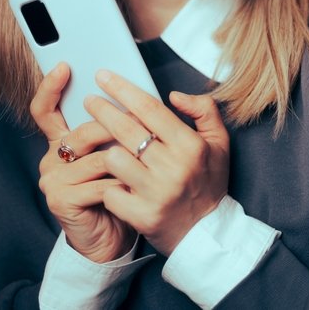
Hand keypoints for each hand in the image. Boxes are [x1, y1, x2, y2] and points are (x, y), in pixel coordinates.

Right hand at [31, 63, 136, 262]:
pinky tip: (136, 186)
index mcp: (64, 140)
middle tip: (142, 126)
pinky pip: (100, 183)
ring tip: (147, 162)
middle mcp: (52, 157)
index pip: (46, 109)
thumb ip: (123, 124)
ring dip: (127, 160)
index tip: (65, 66)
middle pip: (81, 130)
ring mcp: (53, 179)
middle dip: (116, 128)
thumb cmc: (121, 189)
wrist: (114, 236)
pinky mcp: (61, 199)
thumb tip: (142, 93)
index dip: (51, 87)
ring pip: (96, 156)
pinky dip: (124, 184)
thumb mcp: (121, 152)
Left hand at [84, 70, 230, 256]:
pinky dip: (107, 185)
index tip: (104, 76)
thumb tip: (173, 95)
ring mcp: (157, 193)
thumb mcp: (219, 142)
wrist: (206, 233)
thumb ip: (203, 110)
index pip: (150, 108)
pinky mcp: (143, 215)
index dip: (123, 89)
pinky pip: (110, 192)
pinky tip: (107, 181)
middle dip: (102, 110)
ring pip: (114, 159)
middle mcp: (174, 167)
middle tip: (89, 100)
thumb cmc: (208, 181)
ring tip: (102, 145)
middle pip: (126, 129)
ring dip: (105, 150)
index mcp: (192, 145)